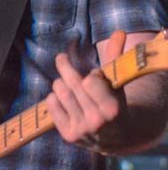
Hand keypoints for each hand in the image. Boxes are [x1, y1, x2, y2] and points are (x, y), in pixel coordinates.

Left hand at [46, 30, 126, 153]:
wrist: (117, 137)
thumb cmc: (116, 102)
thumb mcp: (118, 82)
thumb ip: (116, 57)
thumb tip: (118, 32)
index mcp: (111, 108)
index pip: (89, 81)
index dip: (92, 75)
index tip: (95, 75)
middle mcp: (96, 121)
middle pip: (70, 84)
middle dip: (65, 66)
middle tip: (61, 58)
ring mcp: (81, 130)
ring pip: (59, 92)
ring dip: (60, 83)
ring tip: (66, 83)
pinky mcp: (68, 135)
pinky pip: (51, 105)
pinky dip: (54, 97)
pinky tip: (62, 98)